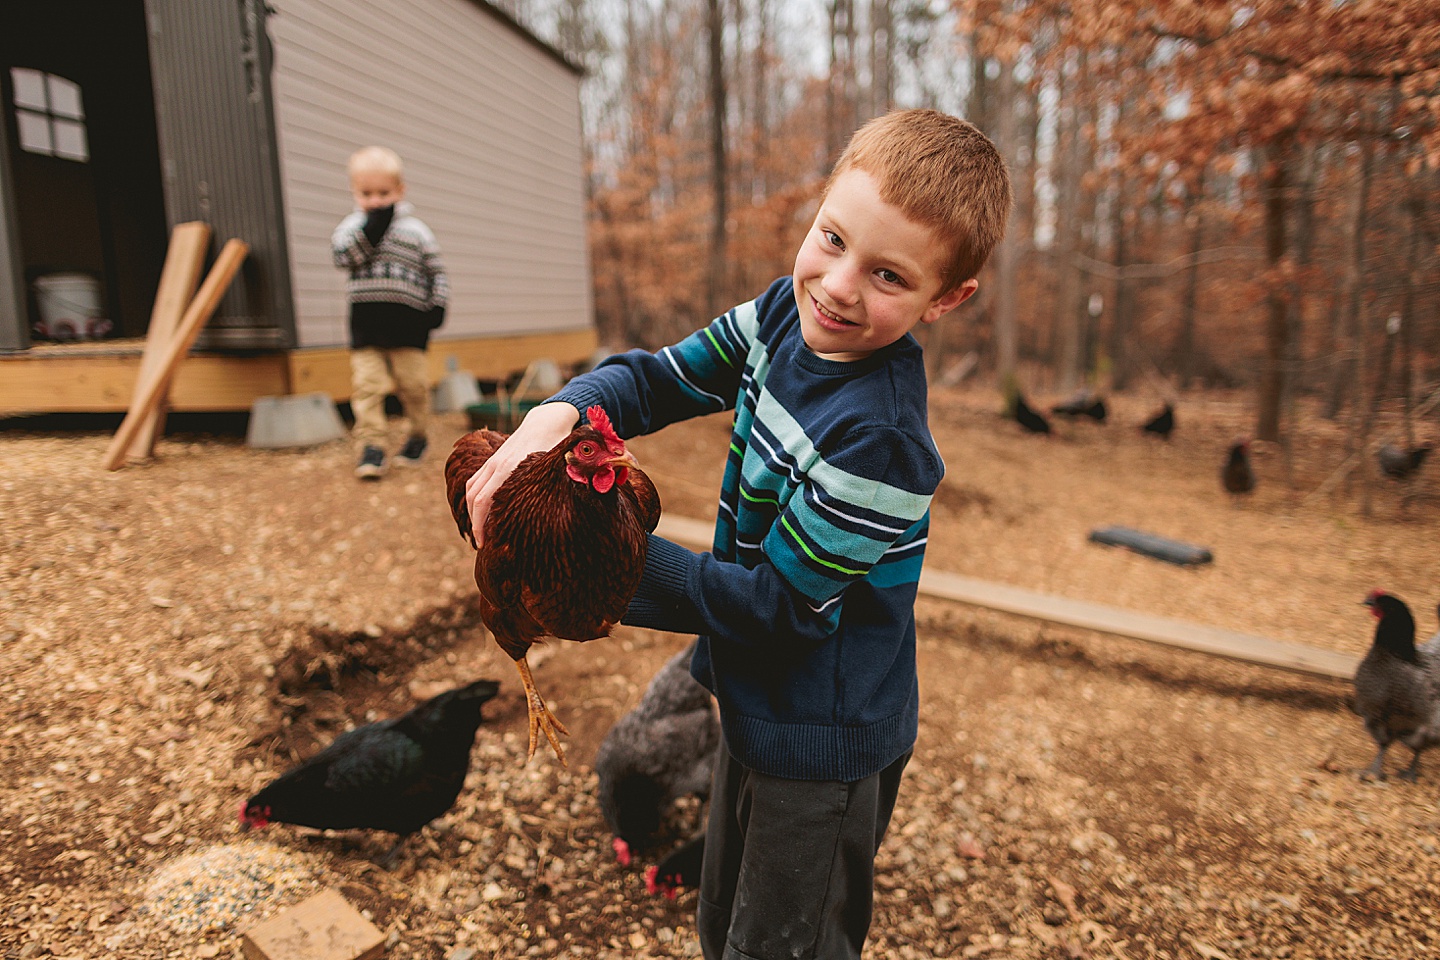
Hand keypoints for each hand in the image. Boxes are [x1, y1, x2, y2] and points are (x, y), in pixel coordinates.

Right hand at [464, 402, 579, 545]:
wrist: (546, 420)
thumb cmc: (557, 444)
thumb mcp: (559, 464)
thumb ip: (560, 483)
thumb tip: (568, 510)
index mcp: (509, 468)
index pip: (485, 501)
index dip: (482, 524)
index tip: (487, 544)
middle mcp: (496, 465)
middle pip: (474, 499)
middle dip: (475, 525)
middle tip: (482, 546)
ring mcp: (492, 462)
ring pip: (470, 491)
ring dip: (471, 513)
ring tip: (480, 533)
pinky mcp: (492, 461)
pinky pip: (474, 483)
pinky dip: (473, 500)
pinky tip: (480, 514)